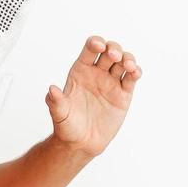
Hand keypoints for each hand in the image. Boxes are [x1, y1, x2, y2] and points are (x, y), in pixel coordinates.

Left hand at [45, 36, 140, 157]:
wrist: (81, 143)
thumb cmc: (67, 127)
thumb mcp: (59, 114)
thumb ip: (55, 101)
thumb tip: (51, 89)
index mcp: (80, 71)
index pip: (89, 50)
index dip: (95, 43)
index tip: (98, 46)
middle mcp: (97, 73)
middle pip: (109, 51)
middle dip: (113, 49)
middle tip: (113, 57)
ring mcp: (111, 83)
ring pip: (123, 62)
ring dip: (128, 58)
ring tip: (129, 66)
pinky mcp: (123, 95)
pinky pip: (131, 79)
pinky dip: (135, 72)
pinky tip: (135, 73)